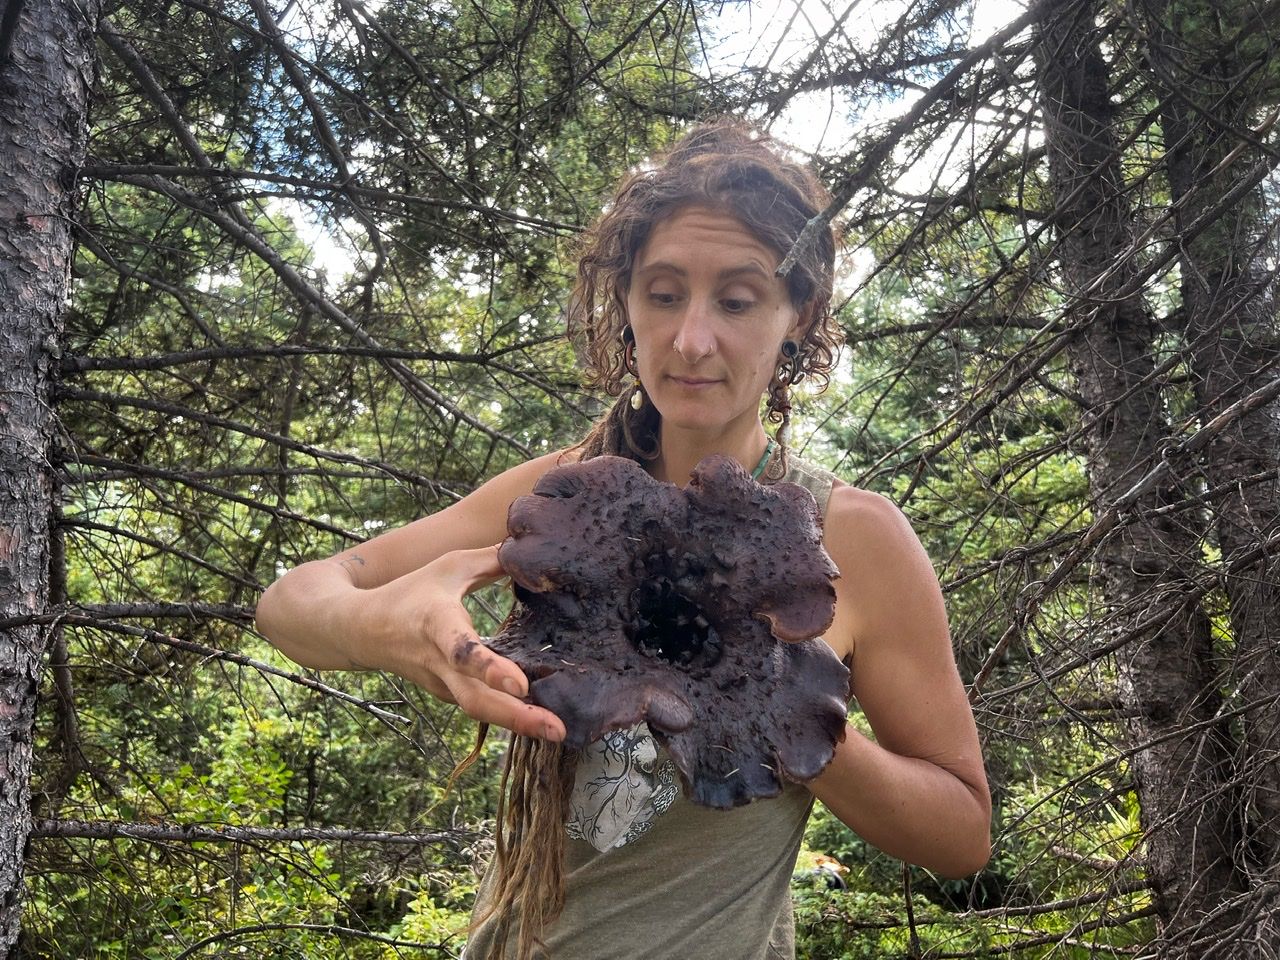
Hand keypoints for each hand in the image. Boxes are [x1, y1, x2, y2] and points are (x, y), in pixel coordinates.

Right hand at [359, 545, 565, 741]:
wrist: (362, 630)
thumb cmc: (411, 592)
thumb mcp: (450, 566)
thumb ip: (493, 559)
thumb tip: (536, 549)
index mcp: (438, 625)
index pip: (463, 652)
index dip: (491, 670)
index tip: (521, 685)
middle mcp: (439, 663)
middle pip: (475, 700)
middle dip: (517, 718)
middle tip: (557, 731)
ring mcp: (441, 685)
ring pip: (479, 710)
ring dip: (517, 724)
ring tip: (557, 732)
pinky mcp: (448, 695)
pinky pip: (481, 708)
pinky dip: (509, 716)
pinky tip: (540, 719)